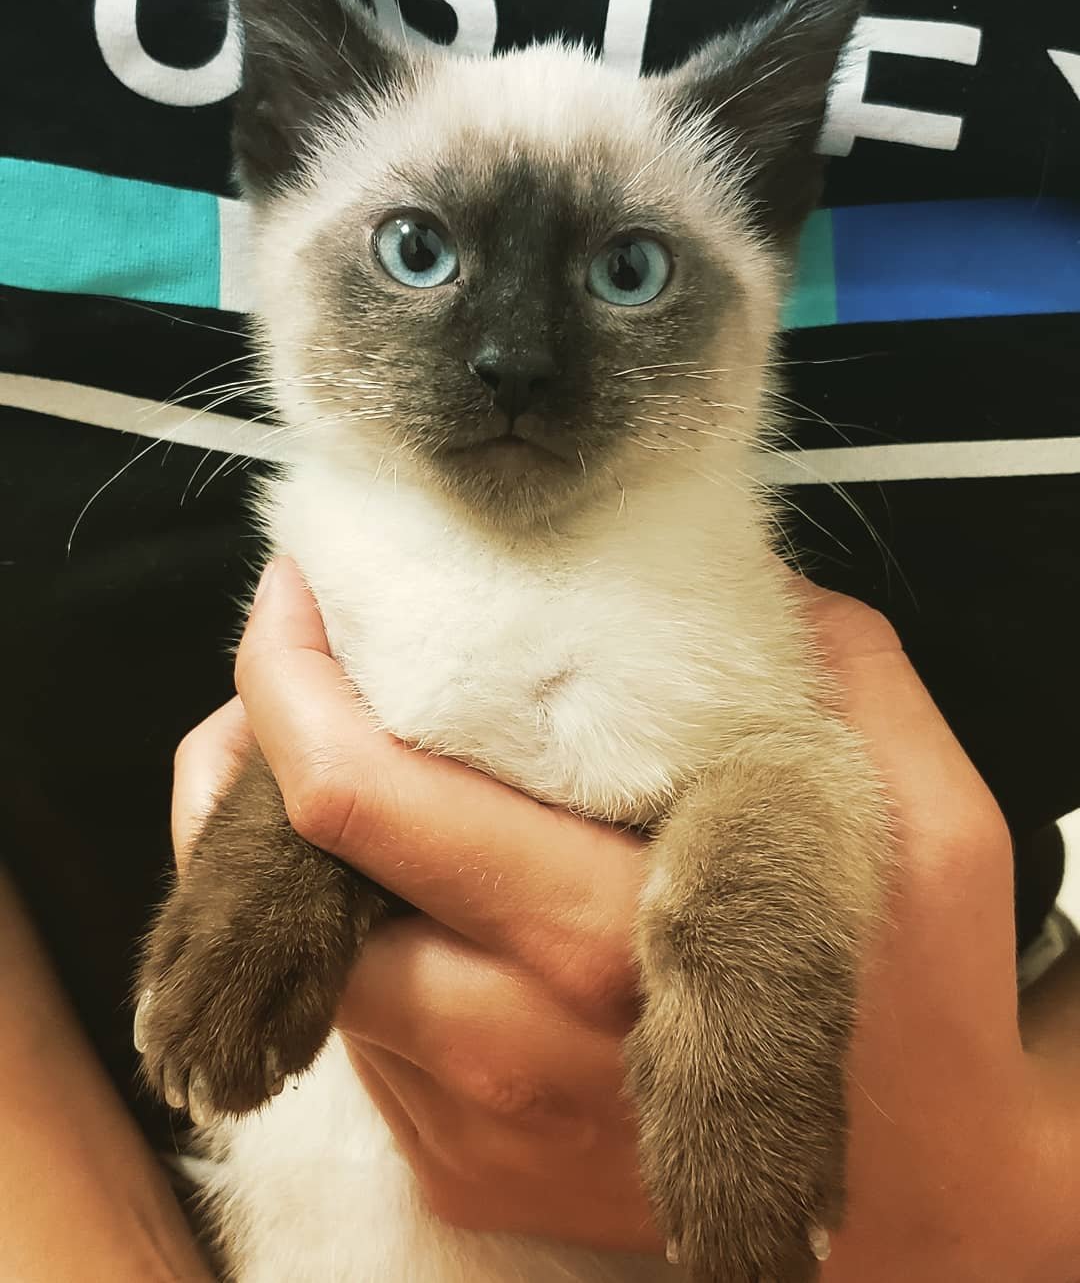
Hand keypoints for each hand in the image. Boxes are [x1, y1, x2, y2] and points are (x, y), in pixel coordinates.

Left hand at [173, 558, 1079, 1279]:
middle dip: (254, 754)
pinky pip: (359, 1035)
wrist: (924, 1215)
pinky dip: (353, 945)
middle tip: (285, 663)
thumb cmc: (919, 1015)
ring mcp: (475, 1120)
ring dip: (301, 854)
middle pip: (294, 879)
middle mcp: (509, 1038)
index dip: (291, 683)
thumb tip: (741, 579)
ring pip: (314, 957)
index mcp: (602, 931)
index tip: (296, 596)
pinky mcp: (465, 1171)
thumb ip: (838, 672)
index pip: (363, 796)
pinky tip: (403, 890)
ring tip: (331, 758)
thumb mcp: (926, 821)